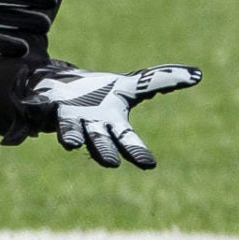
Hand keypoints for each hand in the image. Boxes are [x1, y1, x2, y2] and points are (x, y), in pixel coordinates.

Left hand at [9, 62, 200, 169]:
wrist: (63, 92)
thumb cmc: (101, 94)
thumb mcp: (133, 84)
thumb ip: (162, 80)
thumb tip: (198, 74)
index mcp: (113, 123)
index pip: (128, 140)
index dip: (138, 152)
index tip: (149, 165)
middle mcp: (91, 127)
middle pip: (101, 142)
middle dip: (105, 152)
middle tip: (110, 163)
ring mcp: (68, 120)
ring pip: (72, 133)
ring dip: (72, 137)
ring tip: (72, 144)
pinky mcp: (47, 109)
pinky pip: (45, 114)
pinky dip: (42, 116)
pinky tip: (40, 125)